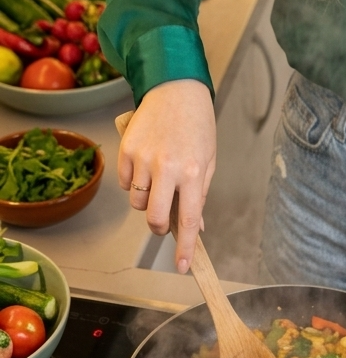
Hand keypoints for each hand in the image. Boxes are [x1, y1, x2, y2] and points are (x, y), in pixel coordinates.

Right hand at [117, 79, 215, 272]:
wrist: (175, 90)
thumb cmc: (196, 125)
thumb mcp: (207, 160)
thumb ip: (199, 194)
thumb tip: (196, 226)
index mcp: (193, 172)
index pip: (190, 219)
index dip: (186, 247)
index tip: (184, 266)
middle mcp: (167, 167)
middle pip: (154, 218)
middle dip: (158, 228)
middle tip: (163, 221)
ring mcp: (144, 159)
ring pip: (137, 203)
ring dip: (147, 200)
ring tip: (158, 177)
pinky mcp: (126, 150)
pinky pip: (125, 184)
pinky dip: (134, 183)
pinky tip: (145, 165)